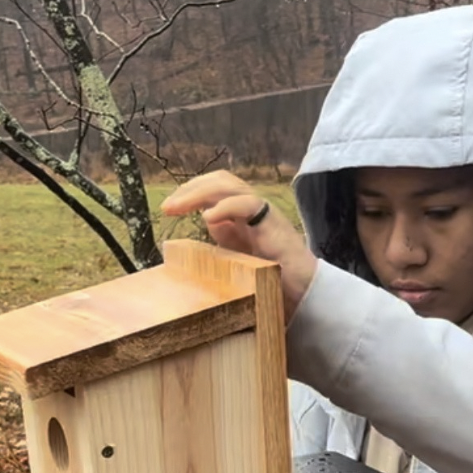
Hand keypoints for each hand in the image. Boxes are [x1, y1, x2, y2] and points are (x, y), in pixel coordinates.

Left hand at [161, 170, 316, 320]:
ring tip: (178, 206)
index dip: (190, 193)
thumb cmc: (273, 279)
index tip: (169, 209)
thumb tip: (201, 225)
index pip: (214, 189)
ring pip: (229, 186)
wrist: (304, 291)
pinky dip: (225, 207)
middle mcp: (251, 207)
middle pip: (219, 181)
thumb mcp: (237, 258)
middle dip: (190, 189)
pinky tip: (208, 217)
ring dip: (199, 193)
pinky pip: (246, 204)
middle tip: (168, 207)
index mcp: (241, 215)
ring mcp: (262, 212)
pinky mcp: (272, 222)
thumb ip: (221, 241)